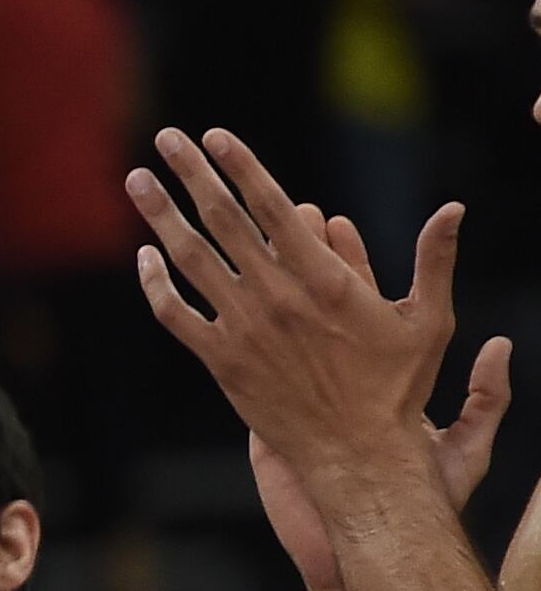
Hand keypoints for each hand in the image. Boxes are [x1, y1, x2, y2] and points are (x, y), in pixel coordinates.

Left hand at [129, 128, 457, 498]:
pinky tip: (143, 257)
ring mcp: (243, 328)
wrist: (357, 453)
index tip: (216, 136)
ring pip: (190, 260)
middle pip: (224, 221)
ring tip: (136, 179)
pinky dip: (155, 284)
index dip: (243, 167)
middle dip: (192, 174)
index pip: (273, 208)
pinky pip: (176, 315)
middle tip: (166, 136)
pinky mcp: (221, 360)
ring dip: (161, 216)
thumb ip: (434, 260)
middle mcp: (276, 297)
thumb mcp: (429, 319)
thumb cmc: (397, 387)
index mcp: (324, 280)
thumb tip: (454, 209)